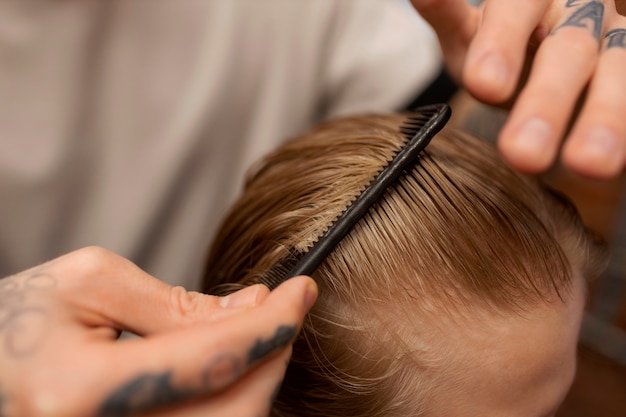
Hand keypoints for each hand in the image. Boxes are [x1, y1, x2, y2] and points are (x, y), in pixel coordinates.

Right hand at [0, 247, 316, 416]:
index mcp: (80, 393)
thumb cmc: (15, 318)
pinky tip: (227, 363)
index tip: (301, 292)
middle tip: (283, 310)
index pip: (211, 360)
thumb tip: (247, 310)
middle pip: (231, 410)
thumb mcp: (88, 283)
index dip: (269, 324)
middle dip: (272, 356)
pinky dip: (228, 398)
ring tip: (255, 331)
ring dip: (255, 378)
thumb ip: (172, 302)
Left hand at [411, 0, 625, 177]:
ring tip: (588, 164)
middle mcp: (583, 13)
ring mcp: (620, 42)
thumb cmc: (505, 53)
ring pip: (620, 73)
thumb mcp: (468, 36)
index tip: (485, 86)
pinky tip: (616, 159)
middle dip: (547, 100)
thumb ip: (447, 14)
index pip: (518, 5)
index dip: (502, 42)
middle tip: (522, 153)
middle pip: (571, 48)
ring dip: (607, 119)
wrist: (551, 73)